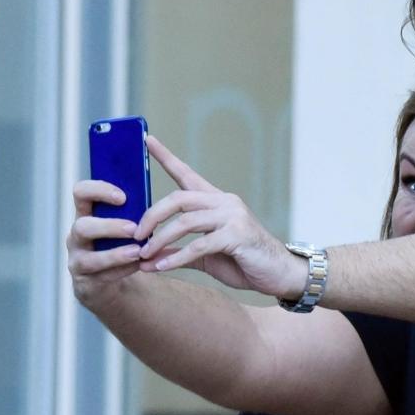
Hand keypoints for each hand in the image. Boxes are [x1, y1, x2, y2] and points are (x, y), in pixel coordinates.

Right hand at [67, 181, 143, 305]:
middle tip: (134, 229)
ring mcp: (78, 260)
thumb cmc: (122, 244)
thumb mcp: (125, 225)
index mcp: (86, 215)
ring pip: (89, 258)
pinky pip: (101, 276)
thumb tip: (158, 202)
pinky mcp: (85, 282)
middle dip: (109, 227)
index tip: (123, 197)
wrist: (114, 281)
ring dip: (116, 254)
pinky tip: (138, 265)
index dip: (98, 190)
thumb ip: (133, 213)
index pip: (81, 193)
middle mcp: (77, 236)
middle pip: (82, 226)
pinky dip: (122, 270)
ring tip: (138, 252)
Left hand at [134, 136, 304, 297]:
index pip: (187, 175)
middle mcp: (225, 203)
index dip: (166, 157)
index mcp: (217, 202)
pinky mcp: (237, 236)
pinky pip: (198, 245)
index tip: (147, 140)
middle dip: (152, 216)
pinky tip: (161, 268)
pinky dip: (176, 258)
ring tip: (143, 255)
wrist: (280, 274)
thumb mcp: (206, 255)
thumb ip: (178, 252)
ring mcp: (233, 217)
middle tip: (134, 235)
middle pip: (179, 199)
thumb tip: (146, 257)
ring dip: (160, 239)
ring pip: (186, 221)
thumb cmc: (245, 262)